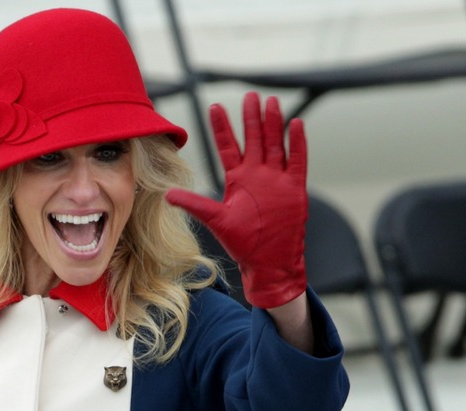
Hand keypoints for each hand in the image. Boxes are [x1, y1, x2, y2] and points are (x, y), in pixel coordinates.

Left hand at [166, 92, 307, 307]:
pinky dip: (297, 143)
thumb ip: (195, 204)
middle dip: (251, 117)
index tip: (214, 106)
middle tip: (249, 95)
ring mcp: (277, 179)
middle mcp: (257, 174)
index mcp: (238, 178)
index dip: (222, 127)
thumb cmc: (243, 242)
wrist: (269, 260)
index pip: (228, 146)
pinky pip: (298, 160)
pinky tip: (296, 124)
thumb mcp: (216, 220)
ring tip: (270, 102)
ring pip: (275, 143)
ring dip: (273, 123)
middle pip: (254, 138)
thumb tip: (168, 195)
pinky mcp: (294, 188)